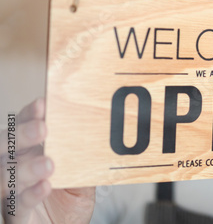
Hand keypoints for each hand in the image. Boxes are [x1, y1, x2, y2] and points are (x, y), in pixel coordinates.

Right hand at [1, 98, 95, 223]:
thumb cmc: (69, 205)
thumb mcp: (83, 180)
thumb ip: (84, 162)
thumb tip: (99, 139)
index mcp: (32, 152)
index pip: (24, 126)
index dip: (30, 114)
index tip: (44, 104)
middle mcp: (16, 168)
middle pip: (7, 145)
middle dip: (22, 134)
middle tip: (43, 129)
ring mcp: (11, 191)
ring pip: (5, 173)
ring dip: (26, 166)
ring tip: (49, 163)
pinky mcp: (15, 215)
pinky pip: (17, 203)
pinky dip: (31, 194)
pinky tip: (45, 186)